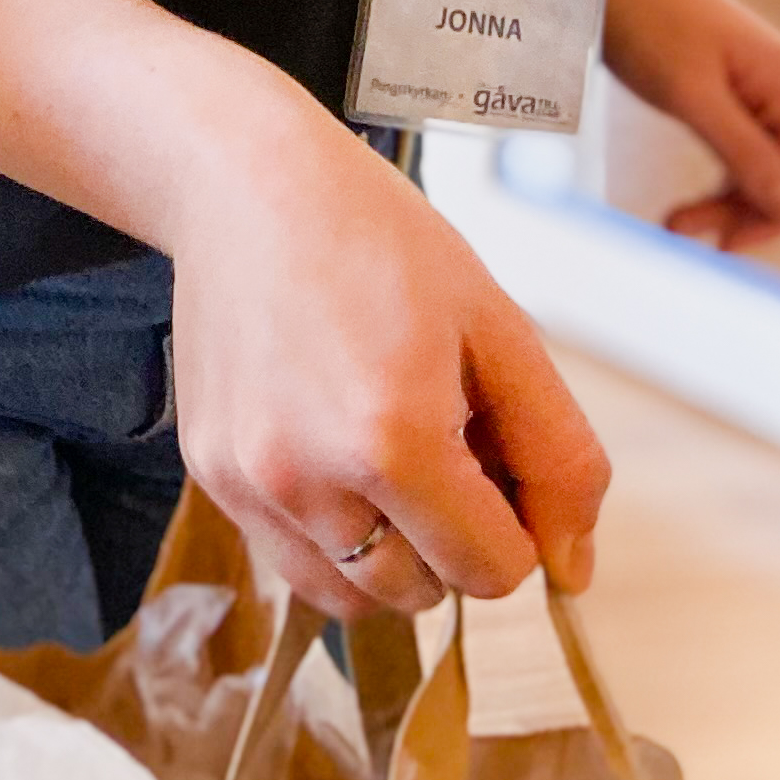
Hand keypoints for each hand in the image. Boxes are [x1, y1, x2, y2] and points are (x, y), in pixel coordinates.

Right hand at [168, 103, 609, 624]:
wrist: (246, 183)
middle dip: (451, 539)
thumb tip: (571, 574)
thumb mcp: (500, 331)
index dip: (516, 524)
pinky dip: (328, 535)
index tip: (494, 456)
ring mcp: (249, 482)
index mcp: (394, 440)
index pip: (493, 573)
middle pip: (422, 594)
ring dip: (389, 553)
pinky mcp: (208, 473)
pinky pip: (291, 560)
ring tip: (383, 456)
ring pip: (352, 596)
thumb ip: (557, 459)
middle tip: (440, 444)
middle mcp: (308, 479)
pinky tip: (329, 446)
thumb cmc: (379, 241)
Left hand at [602, 0, 779, 250]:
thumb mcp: (691, 95)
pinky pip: (736, 148)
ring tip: (676, 225)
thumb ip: (744, 150)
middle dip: (741, 212)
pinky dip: (714, 177)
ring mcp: (755, 88)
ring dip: (724, 201)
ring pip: (757, 166)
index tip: (723, 245)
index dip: (772, 218)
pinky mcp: (725, 89)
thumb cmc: (646, 22)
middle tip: (682, 234)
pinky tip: (686, 201)